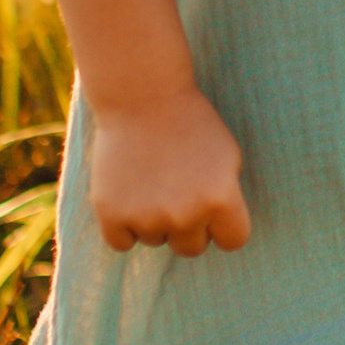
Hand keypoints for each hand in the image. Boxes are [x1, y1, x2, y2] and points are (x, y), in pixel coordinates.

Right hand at [88, 90, 252, 254]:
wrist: (142, 96)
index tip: (211, 206)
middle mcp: (186, 215)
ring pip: (155, 241)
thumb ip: (229, 198)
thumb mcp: (229, 157)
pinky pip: (121, 242)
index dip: (223, 224)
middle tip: (176, 189)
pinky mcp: (112, 214)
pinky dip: (122, 225)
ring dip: (153, 220)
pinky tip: (127, 194)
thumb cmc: (191, 124)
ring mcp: (147, 217)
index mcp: (222, 200)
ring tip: (150, 179)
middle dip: (187, 225)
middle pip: (191, 248)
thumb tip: (219, 230)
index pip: (233, 241)